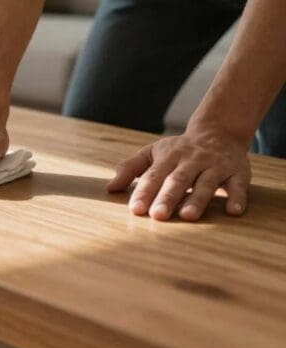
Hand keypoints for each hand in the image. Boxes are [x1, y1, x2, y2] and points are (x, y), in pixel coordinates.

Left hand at [107, 125, 250, 220]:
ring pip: (206, 183)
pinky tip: (233, 211)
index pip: (154, 176)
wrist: (219, 131)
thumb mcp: (153, 153)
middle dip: (168, 198)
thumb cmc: (179, 150)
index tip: (135, 210)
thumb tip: (109, 188)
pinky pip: (239, 185)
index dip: (144, 192)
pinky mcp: (238, 171)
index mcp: (169, 157)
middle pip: (178, 180)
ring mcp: (216, 166)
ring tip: (188, 216)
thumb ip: (131, 169)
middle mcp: (192, 161)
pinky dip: (237, 197)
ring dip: (198, 199)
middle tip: (158, 216)